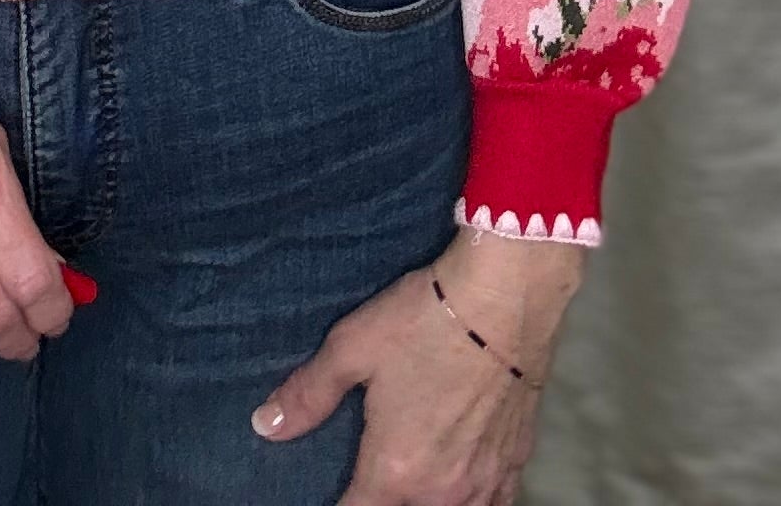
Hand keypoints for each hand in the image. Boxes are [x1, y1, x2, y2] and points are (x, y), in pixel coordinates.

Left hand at [252, 231, 585, 504]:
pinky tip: (464, 485)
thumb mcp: (353, 346)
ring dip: (428, 502)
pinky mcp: (517, 460)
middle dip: (384, 501)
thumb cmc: (426, 317)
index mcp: (395, 471)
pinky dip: (474, 500)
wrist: (507, 295)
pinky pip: (495, 503)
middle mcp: (442, 491)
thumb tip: (264, 426)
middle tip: (371, 480)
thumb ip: (309, 393)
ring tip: (413, 480)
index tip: (335, 492)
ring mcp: (485, 480)